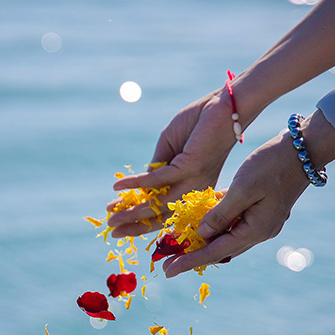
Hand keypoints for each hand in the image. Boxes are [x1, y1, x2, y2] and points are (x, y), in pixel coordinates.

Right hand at [106, 90, 239, 237]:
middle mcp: (194, 191)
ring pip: (157, 203)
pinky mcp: (190, 167)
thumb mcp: (170, 149)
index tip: (117, 223)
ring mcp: (193, 181)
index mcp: (191, 189)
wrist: (225, 106)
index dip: (139, 219)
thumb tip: (138, 187)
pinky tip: (118, 187)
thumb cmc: (198, 125)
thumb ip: (156, 169)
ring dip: (131, 209)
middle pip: (159, 215)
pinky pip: (157, 180)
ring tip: (110, 213)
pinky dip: (135, 184)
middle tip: (110, 227)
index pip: (163, 212)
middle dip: (133, 222)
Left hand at [161, 130, 310, 276]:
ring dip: (203, 242)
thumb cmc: (272, 165)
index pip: (215, 252)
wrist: (303, 149)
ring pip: (225, 238)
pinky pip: (233, 224)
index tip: (167, 271)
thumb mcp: (242, 188)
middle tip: (167, 262)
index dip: (189, 262)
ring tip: (178, 244)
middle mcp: (259, 232)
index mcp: (256, 230)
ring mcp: (261, 223)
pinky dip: (215, 225)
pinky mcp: (261, 212)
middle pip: (219, 250)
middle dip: (193, 256)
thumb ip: (220, 214)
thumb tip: (201, 235)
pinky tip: (198, 223)